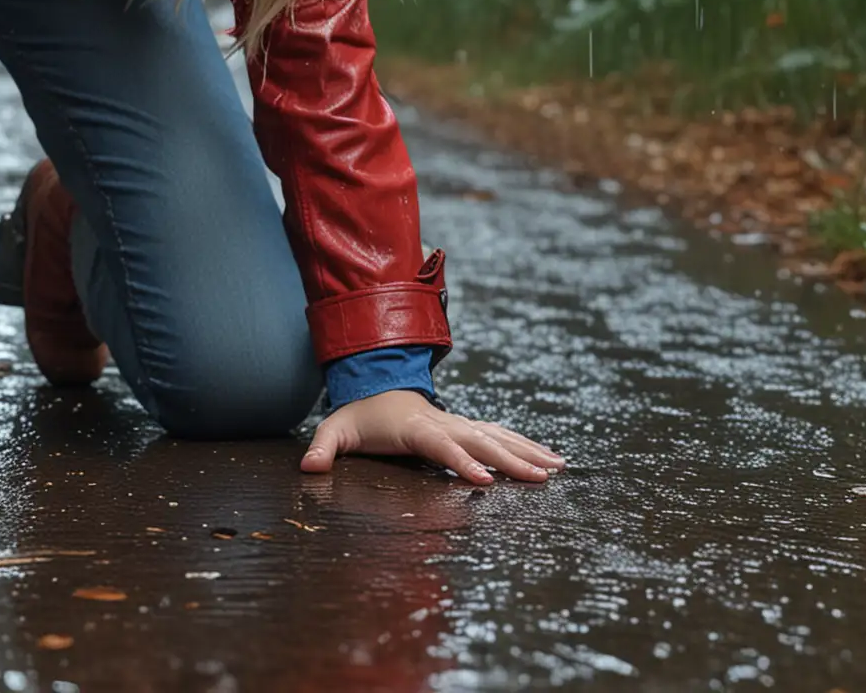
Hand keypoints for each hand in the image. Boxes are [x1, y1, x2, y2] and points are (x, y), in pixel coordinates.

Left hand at [300, 389, 565, 482]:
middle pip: (481, 442)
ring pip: (498, 436)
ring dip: (528, 451)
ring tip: (558, 468)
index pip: (442, 445)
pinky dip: (527, 445)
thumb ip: (323, 448)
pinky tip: (551, 459)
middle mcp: (443, 423)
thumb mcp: (336, 429)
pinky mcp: (468, 428)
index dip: (462, 462)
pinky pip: (502, 435)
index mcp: (415, 427)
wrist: (376, 384)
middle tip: (541, 478)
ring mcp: (459, 424)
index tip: (484, 481)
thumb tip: (308, 467)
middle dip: (511, 460)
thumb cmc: (359, 414)